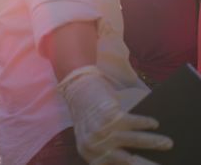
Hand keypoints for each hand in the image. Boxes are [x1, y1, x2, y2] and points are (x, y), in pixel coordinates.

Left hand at [58, 66, 172, 163]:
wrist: (78, 90)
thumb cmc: (92, 117)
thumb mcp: (96, 139)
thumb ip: (112, 150)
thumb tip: (142, 156)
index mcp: (91, 156)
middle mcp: (94, 146)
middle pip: (128, 161)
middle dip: (148, 163)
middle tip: (163, 164)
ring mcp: (101, 131)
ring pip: (134, 141)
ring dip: (154, 142)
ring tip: (168, 143)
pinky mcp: (109, 115)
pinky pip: (133, 122)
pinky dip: (146, 123)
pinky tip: (154, 123)